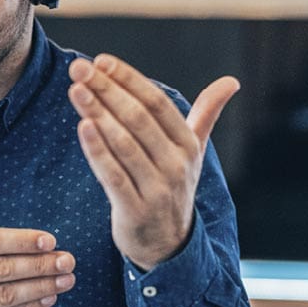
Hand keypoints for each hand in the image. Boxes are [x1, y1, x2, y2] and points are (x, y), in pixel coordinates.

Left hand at [68, 54, 238, 270]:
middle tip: (78, 69)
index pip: (157, 103)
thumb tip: (232, 81)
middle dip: (107, 90)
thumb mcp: (193, 151)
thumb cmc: (174, 187)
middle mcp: (176, 165)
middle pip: (138, 119)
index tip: (102, 60)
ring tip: (76, 90)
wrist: (169, 246)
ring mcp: (157, 189)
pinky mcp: (135, 210)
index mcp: (188, 145)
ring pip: (124, 144)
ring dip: (97, 114)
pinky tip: (82, 126)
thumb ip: (207, 114)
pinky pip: (113, 176)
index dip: (129, 80)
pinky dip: (97, 150)